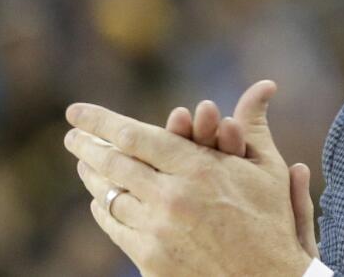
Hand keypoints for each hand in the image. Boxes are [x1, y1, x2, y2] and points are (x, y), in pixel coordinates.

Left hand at [65, 81, 315, 275]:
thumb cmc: (272, 221)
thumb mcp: (268, 168)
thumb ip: (254, 123)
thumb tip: (264, 83)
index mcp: (200, 168)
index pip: (134, 136)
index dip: (100, 121)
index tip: (77, 112)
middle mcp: (173, 197)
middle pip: (113, 164)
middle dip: (87, 146)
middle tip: (71, 136)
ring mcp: (158, 231)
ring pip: (110, 196)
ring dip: (94, 177)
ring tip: (85, 165)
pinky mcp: (150, 260)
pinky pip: (116, 227)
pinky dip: (105, 209)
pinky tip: (101, 200)